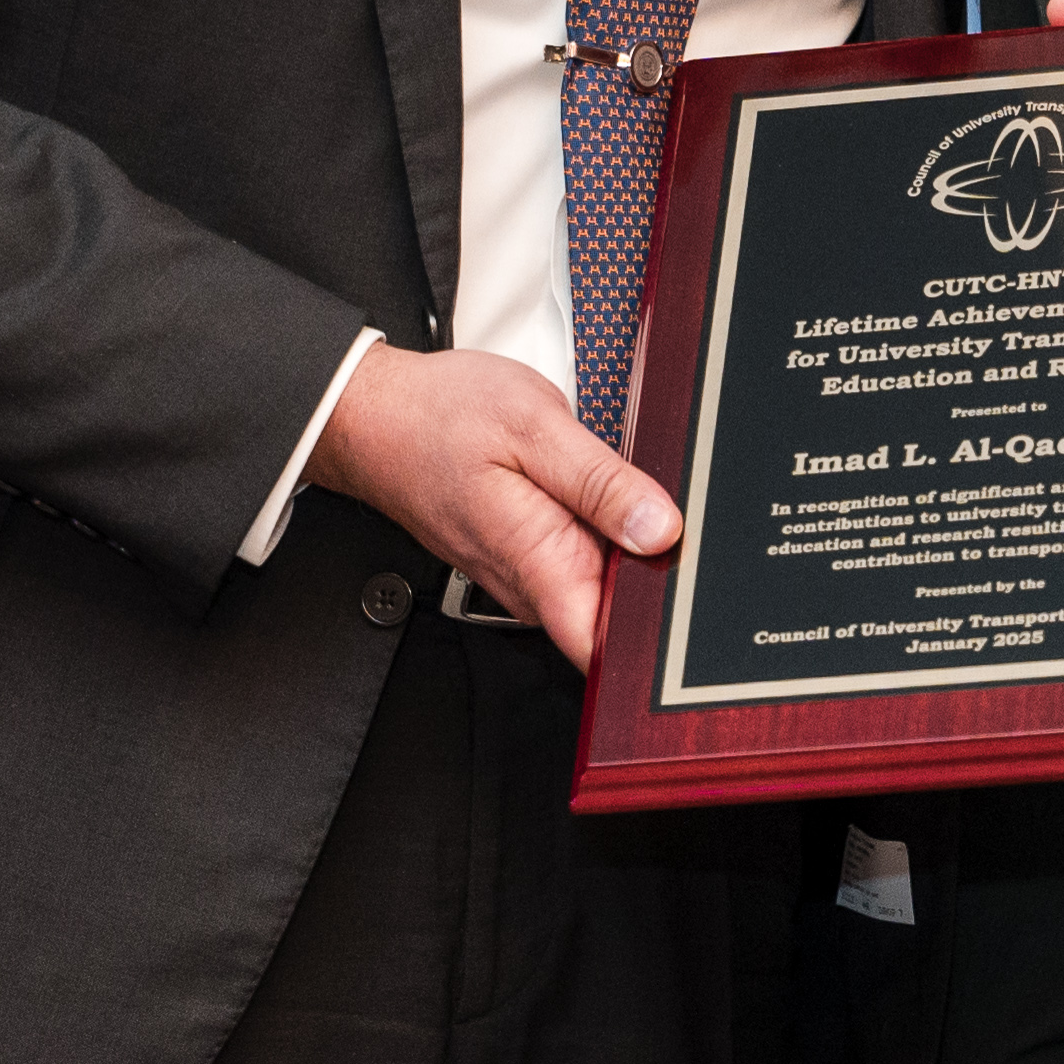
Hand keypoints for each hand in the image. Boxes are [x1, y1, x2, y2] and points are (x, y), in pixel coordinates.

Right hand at [305, 341, 679, 667]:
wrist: (374, 417)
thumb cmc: (438, 417)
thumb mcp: (535, 427)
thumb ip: (603, 483)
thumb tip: (661, 529)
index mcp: (539, 561)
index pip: (603, 646)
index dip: (655, 635)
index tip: (688, 596)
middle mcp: (530, 584)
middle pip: (614, 614)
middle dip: (654, 579)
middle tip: (672, 520)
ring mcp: (523, 574)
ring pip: (599, 584)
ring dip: (627, 552)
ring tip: (634, 498)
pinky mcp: (521, 556)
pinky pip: (577, 560)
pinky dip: (600, 534)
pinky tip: (605, 497)